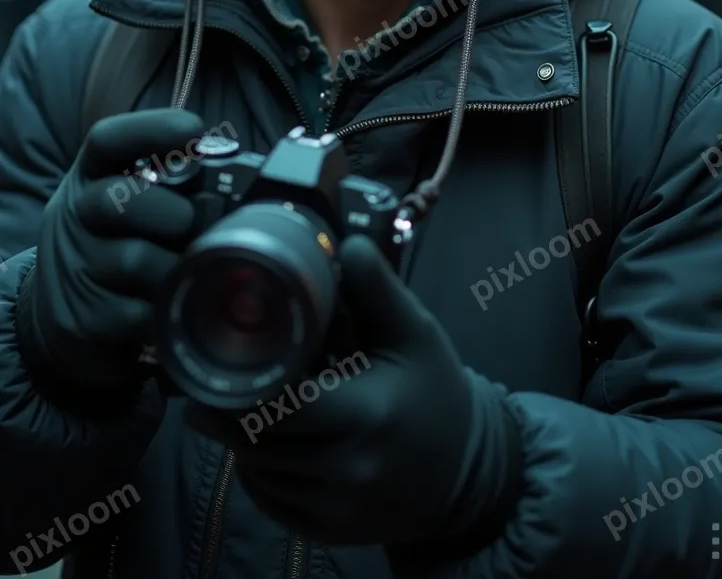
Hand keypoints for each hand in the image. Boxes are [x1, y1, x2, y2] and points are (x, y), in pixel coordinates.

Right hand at [16, 108, 200, 396]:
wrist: (61, 312)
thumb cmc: (115, 242)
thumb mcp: (129, 200)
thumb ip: (171, 184)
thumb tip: (241, 178)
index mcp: (92, 177)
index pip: (108, 140)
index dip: (150, 130)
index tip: (193, 132)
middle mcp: (77, 215)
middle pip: (113, 200)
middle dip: (164, 210)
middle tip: (190, 223)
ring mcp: (76, 267)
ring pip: (129, 261)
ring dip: (173, 265)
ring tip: (194, 267)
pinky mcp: (82, 318)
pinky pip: (134, 313)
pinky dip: (166, 308)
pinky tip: (178, 302)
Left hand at [194, 234, 522, 550]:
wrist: (466, 471)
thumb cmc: (433, 390)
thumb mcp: (414, 332)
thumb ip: (377, 287)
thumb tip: (347, 240)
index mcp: (367, 414)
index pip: (279, 405)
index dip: (238, 386)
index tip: (214, 362)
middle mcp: (349, 469)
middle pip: (256, 441)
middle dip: (226, 412)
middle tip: (203, 384)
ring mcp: (338, 509)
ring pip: (257, 472)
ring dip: (239, 440)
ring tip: (235, 408)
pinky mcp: (329, 533)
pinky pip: (270, 502)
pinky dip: (258, 471)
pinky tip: (266, 443)